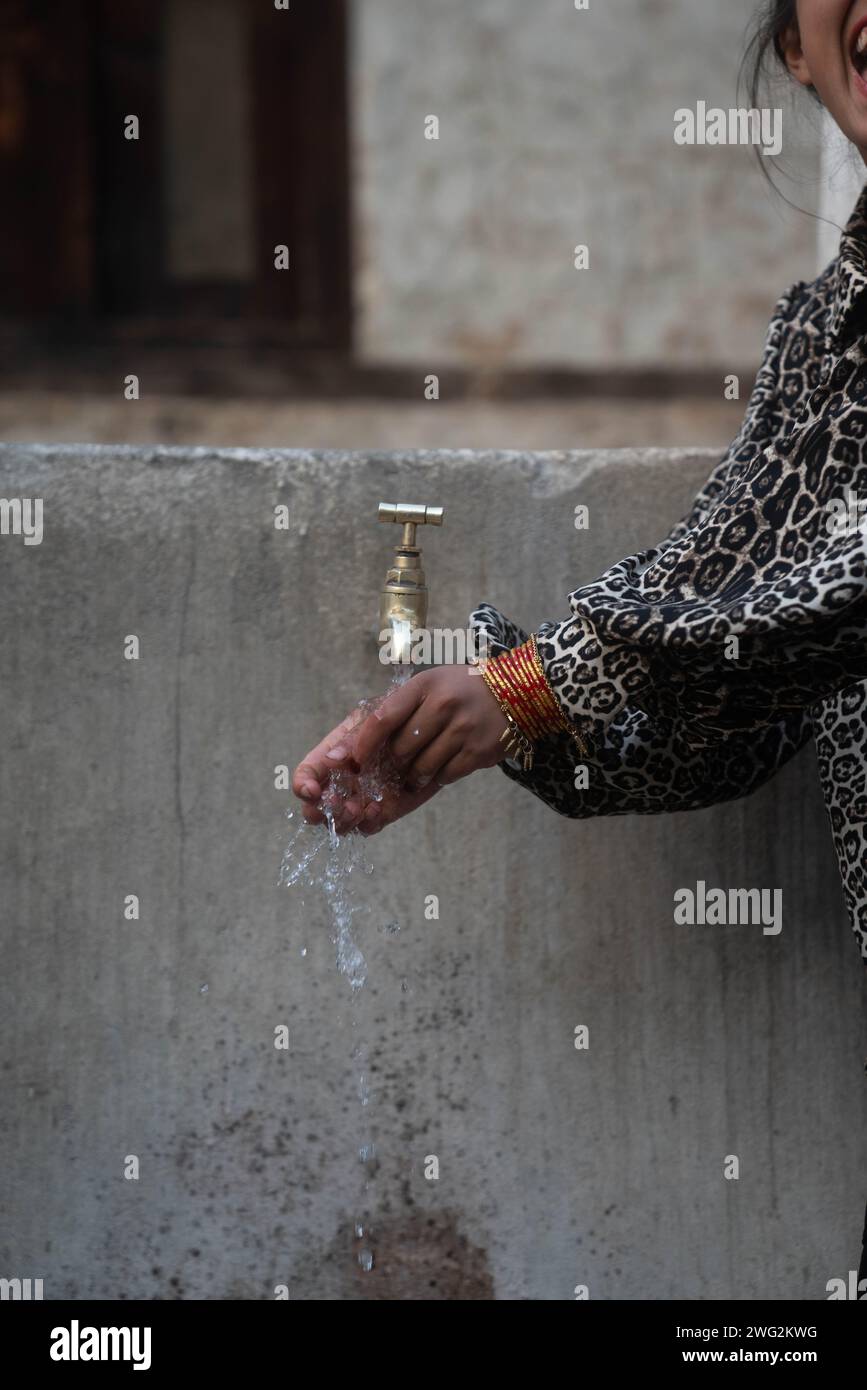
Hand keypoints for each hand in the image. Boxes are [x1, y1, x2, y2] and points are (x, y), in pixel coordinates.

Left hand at [292, 666, 510, 835]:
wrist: (517, 691)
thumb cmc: (462, 688)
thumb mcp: (431, 683)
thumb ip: (401, 706)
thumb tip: (360, 742)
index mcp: (424, 685)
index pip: (384, 717)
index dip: (365, 743)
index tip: (354, 759)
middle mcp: (443, 705)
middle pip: (401, 748)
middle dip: (393, 762)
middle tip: (392, 766)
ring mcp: (463, 729)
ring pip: (422, 767)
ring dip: (413, 775)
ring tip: (414, 773)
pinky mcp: (478, 751)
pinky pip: (446, 775)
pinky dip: (438, 777)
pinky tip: (441, 768)